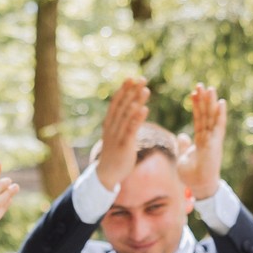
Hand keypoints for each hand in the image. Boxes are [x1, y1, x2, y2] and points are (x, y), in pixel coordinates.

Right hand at [92, 76, 149, 192]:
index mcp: (109, 124)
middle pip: (122, 106)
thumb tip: (130, 112)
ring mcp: (117, 136)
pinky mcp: (124, 146)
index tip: (131, 78)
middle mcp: (112, 127)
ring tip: (145, 90)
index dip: (124, 90)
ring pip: (127, 115)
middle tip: (142, 79)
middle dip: (132, 92)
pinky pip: (131, 130)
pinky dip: (137, 118)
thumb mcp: (116, 135)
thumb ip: (122, 123)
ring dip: (136, 101)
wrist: (106, 174)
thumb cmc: (115, 154)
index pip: (116, 103)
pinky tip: (144, 109)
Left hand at [176, 83, 226, 200]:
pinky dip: (220, 115)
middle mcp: (209, 138)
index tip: (194, 93)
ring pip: (212, 118)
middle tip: (200, 85)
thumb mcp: (183, 157)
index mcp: (201, 140)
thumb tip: (181, 135)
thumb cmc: (192, 175)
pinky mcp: (215, 144)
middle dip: (203, 100)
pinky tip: (221, 102)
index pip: (199, 119)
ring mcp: (213, 140)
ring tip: (210, 88)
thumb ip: (183, 146)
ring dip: (211, 103)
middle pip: (206, 115)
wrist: (199, 187)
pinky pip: (218, 127)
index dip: (196, 106)